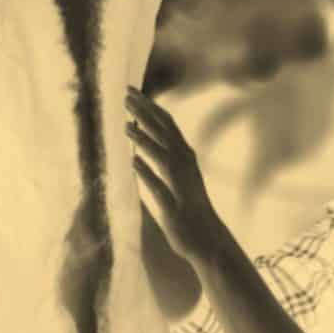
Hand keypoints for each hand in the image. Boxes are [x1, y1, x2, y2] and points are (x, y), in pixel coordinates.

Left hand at [125, 86, 223, 264]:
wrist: (207, 240)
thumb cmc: (190, 210)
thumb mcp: (178, 181)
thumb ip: (165, 163)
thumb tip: (143, 151)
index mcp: (185, 158)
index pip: (167, 126)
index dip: (150, 108)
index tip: (133, 92)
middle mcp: (186, 167)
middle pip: (165, 134)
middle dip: (145, 113)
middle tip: (126, 94)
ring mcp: (181, 186)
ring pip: (163, 156)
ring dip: (145, 139)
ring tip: (125, 125)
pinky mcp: (174, 207)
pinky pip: (160, 187)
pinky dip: (148, 173)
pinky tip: (133, 162)